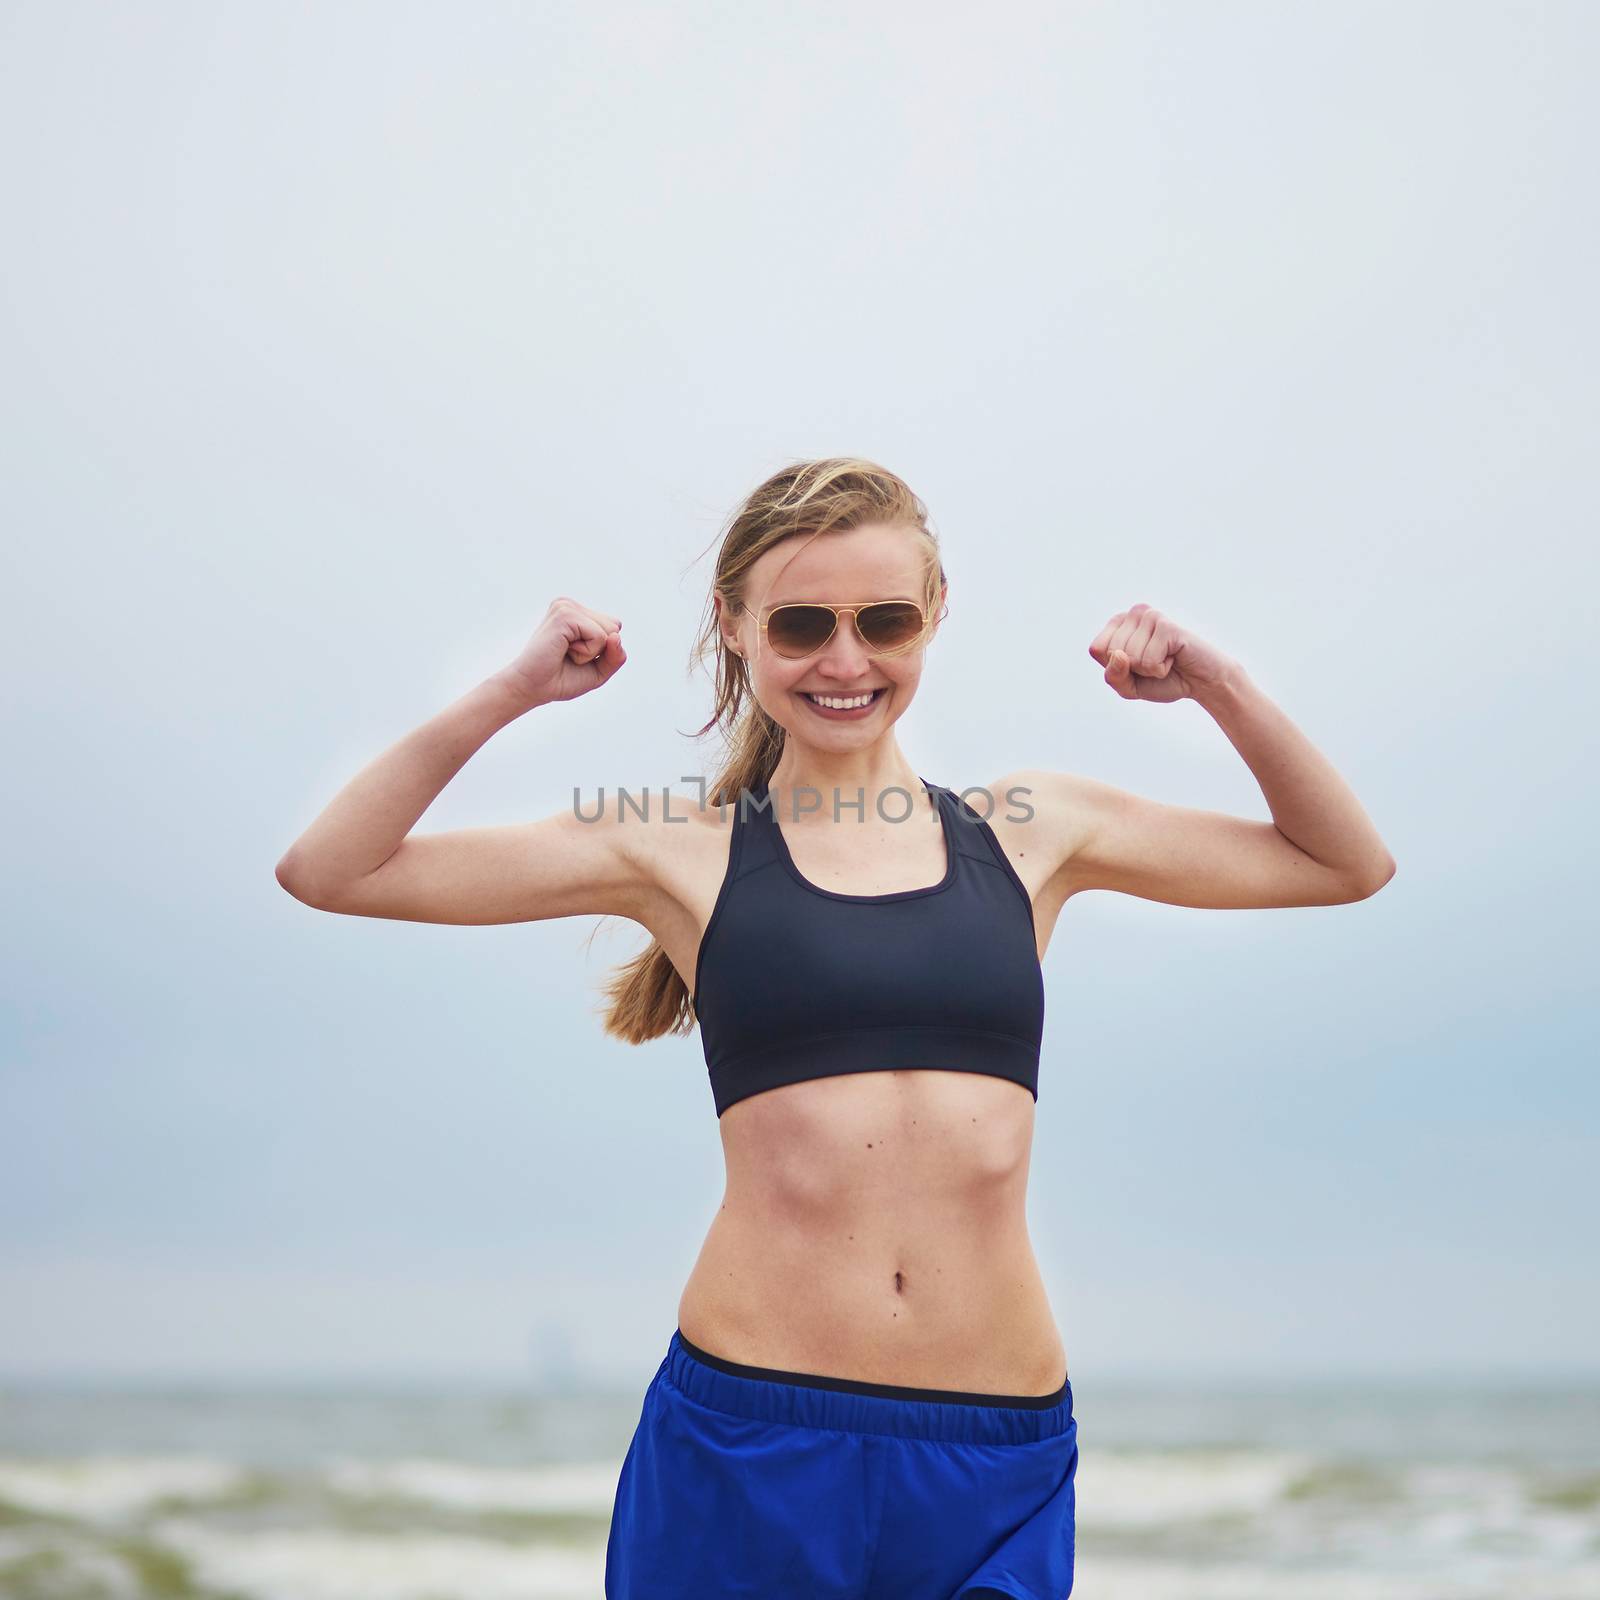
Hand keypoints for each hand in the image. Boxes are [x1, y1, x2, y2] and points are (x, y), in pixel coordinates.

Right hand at [496, 597, 625, 706]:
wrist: (531, 688)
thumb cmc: (561, 679)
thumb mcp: (599, 670)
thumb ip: (616, 656)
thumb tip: (616, 635)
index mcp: (576, 612)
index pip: (614, 626)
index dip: (603, 650)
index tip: (575, 656)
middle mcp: (570, 605)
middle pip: (614, 626)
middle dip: (599, 650)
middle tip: (570, 656)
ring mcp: (566, 607)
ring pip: (609, 631)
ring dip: (591, 652)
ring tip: (565, 653)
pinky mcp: (564, 614)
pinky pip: (599, 636)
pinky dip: (587, 653)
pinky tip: (564, 651)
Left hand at [1087, 603, 1238, 703]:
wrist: (1200, 682)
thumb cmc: (1163, 679)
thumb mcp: (1128, 686)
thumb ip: (1113, 676)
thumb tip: (1117, 655)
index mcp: (1119, 623)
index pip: (1097, 649)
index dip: (1116, 667)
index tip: (1137, 665)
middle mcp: (1133, 613)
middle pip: (1112, 653)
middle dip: (1133, 669)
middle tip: (1155, 662)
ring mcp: (1151, 616)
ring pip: (1130, 657)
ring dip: (1149, 669)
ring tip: (1166, 659)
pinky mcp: (1167, 626)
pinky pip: (1148, 661)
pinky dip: (1160, 669)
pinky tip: (1174, 658)